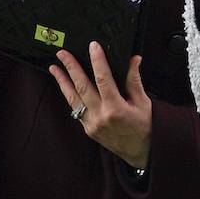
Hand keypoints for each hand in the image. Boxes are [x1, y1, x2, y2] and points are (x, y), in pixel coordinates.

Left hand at [49, 42, 151, 169]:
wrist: (140, 152)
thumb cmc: (145, 127)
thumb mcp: (144, 102)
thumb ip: (135, 80)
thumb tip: (134, 59)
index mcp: (116, 108)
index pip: (103, 79)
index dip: (97, 61)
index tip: (93, 46)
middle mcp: (101, 116)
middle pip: (82, 86)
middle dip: (71, 67)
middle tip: (62, 53)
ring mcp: (92, 124)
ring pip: (73, 99)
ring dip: (62, 81)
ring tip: (54, 67)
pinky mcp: (88, 129)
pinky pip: (76, 109)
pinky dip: (69, 96)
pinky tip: (65, 85)